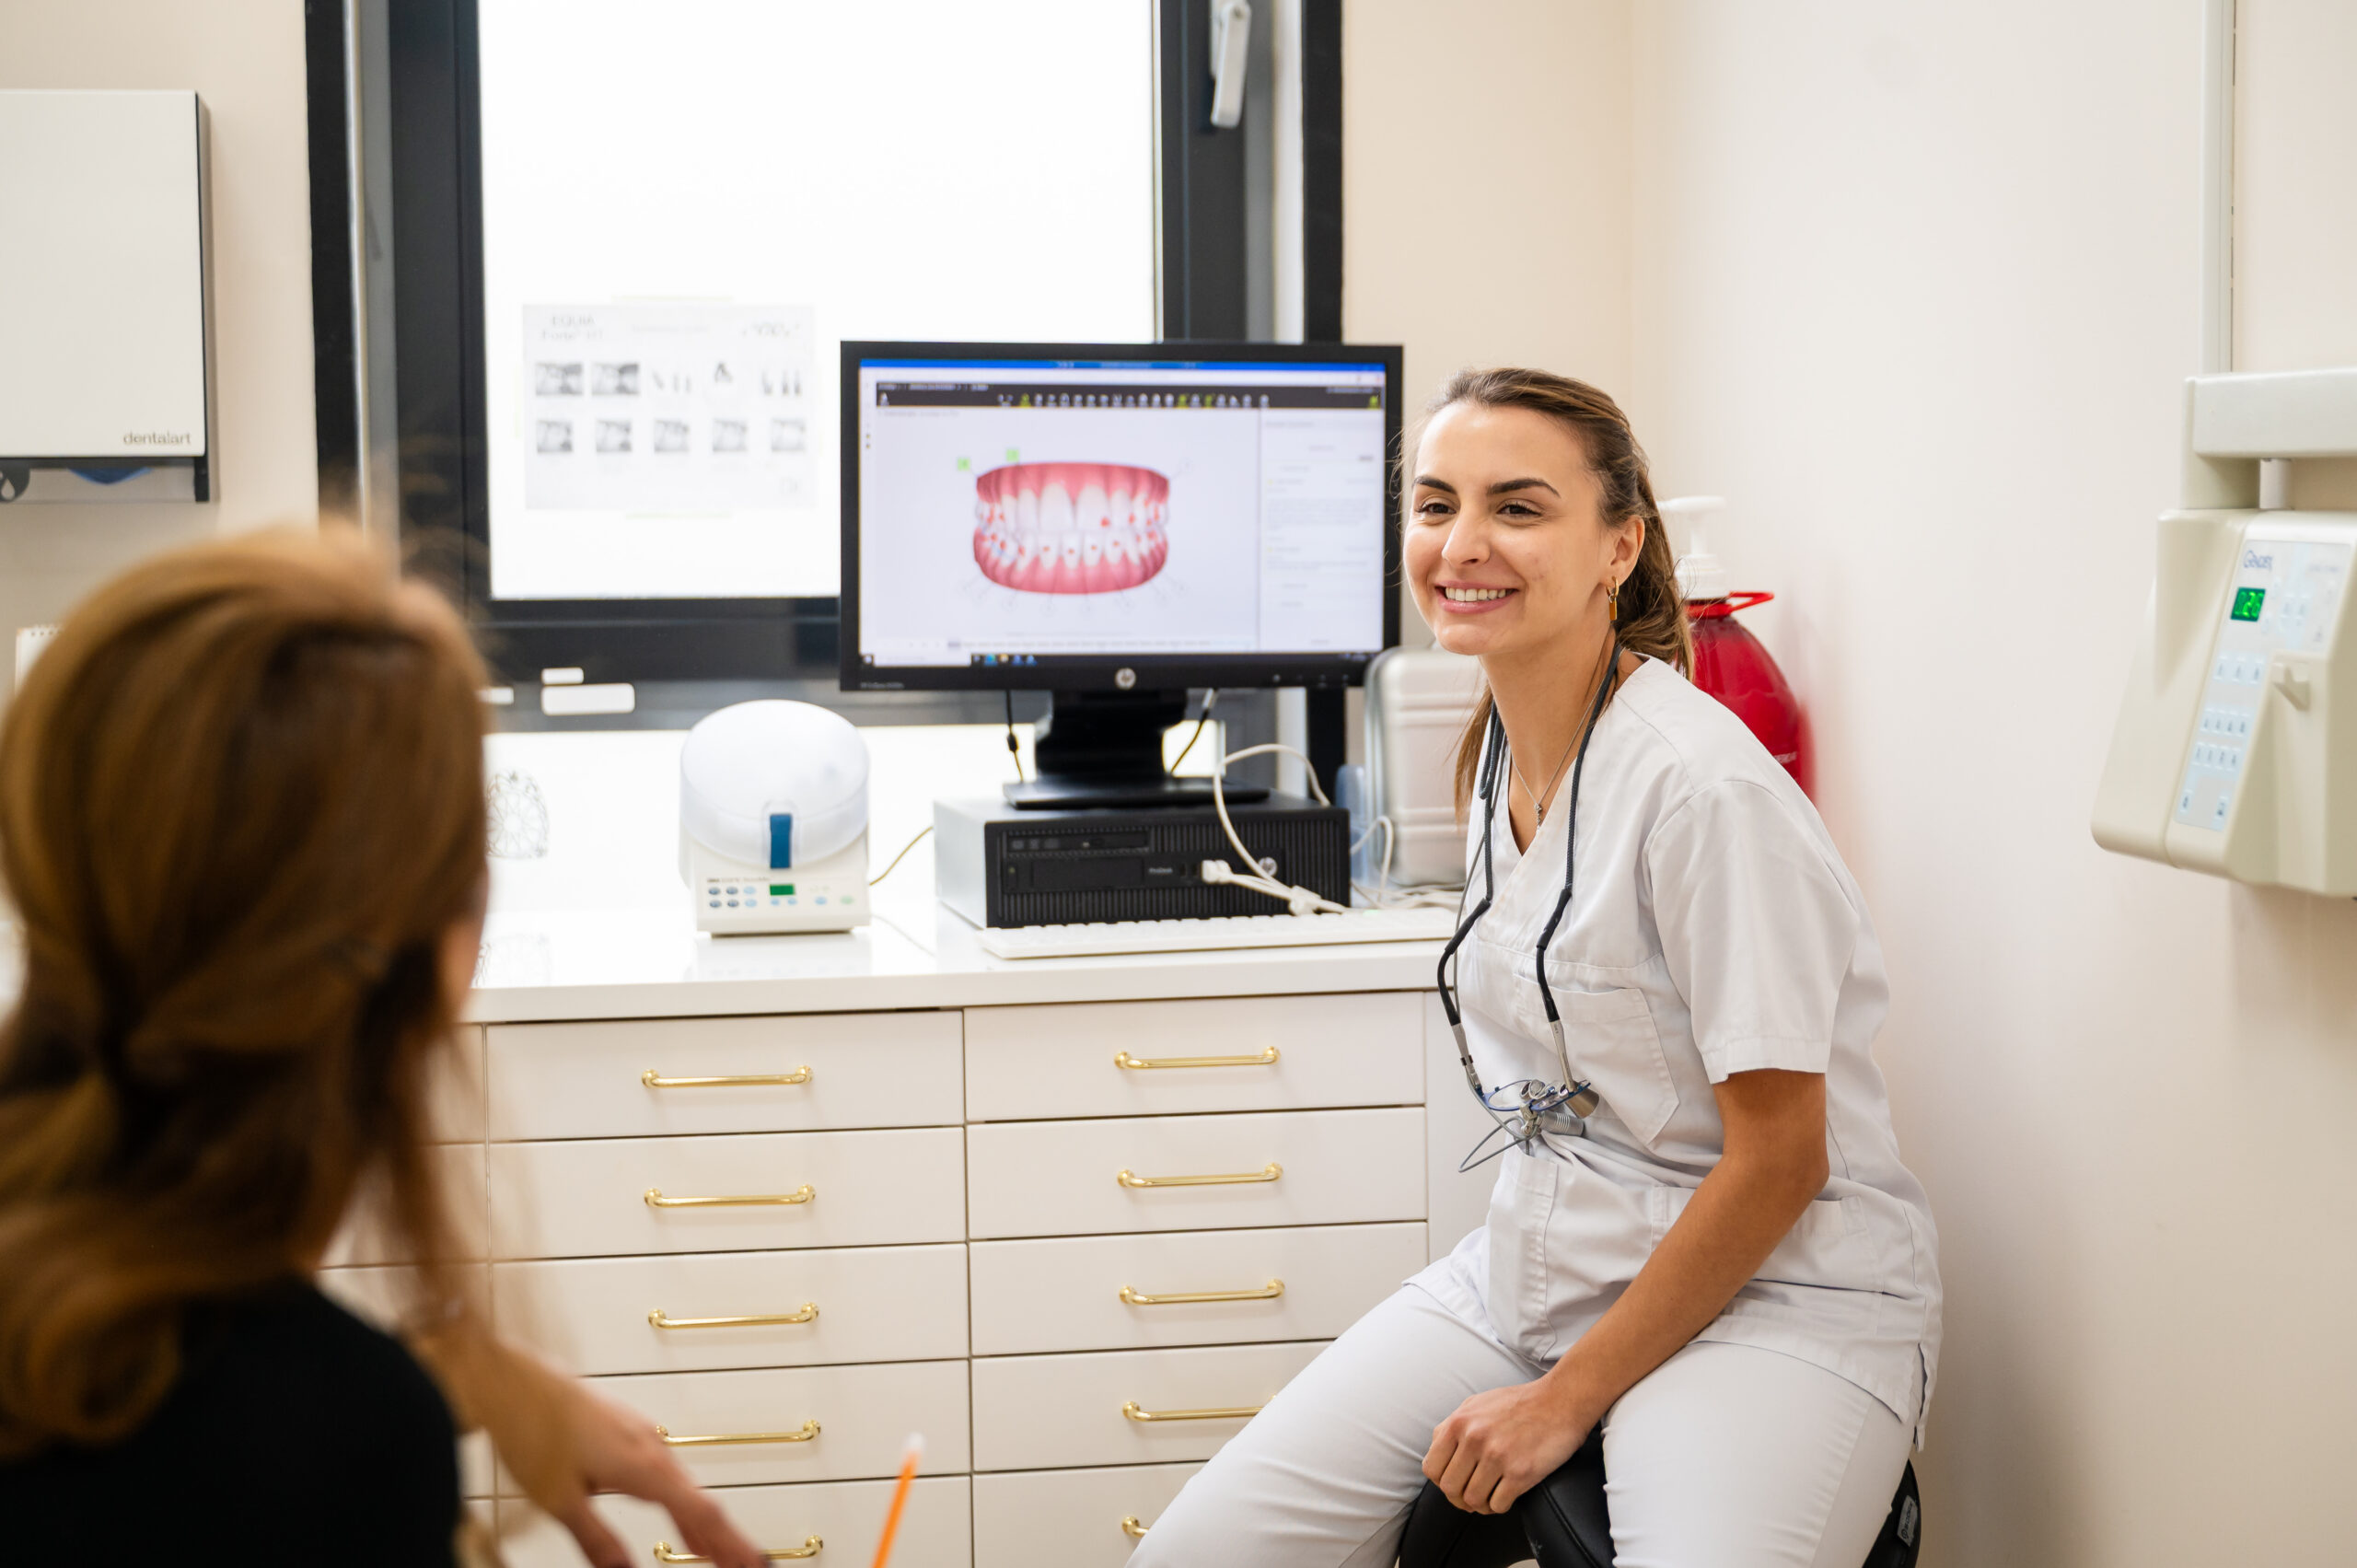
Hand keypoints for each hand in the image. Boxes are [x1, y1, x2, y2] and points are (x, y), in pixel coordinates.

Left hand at [413, 1324, 764, 1567]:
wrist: (510, 1377)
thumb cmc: (531, 1426)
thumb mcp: (560, 1498)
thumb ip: (597, 1540)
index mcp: (641, 1465)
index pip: (701, 1513)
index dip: (729, 1544)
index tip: (751, 1565)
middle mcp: (648, 1446)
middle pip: (700, 1499)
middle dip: (725, 1537)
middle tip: (746, 1564)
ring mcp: (638, 1435)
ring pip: (683, 1485)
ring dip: (702, 1520)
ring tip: (714, 1550)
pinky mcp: (623, 1431)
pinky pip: (665, 1471)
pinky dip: (679, 1499)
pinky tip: (674, 1509)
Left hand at [1422, 1377, 1596, 1515]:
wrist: (1561, 1401)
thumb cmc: (1520, 1403)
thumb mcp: (1476, 1404)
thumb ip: (1453, 1426)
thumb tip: (1437, 1450)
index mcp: (1459, 1422)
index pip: (1431, 1468)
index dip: (1441, 1481)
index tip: (1455, 1482)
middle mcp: (1474, 1439)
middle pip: (1450, 1489)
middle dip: (1459, 1498)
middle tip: (1472, 1495)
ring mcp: (1497, 1457)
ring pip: (1473, 1500)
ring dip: (1481, 1504)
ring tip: (1490, 1495)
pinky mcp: (1521, 1473)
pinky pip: (1498, 1505)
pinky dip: (1500, 1505)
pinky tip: (1506, 1494)